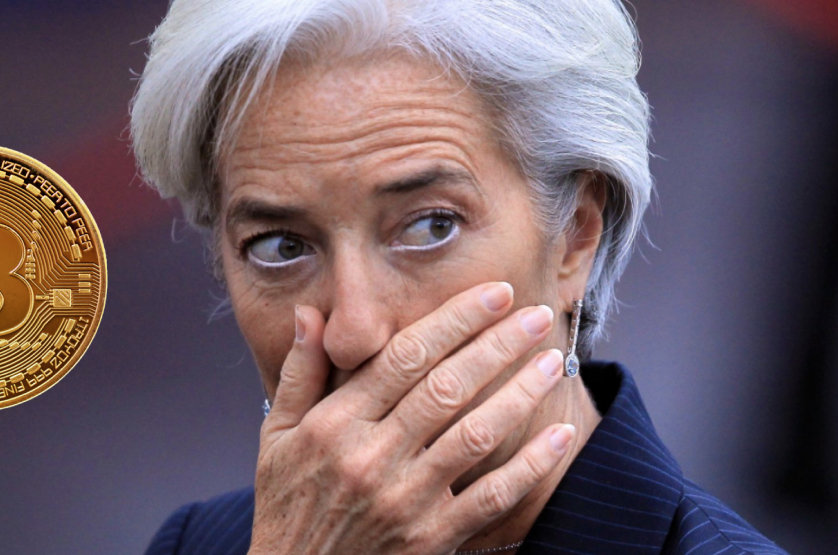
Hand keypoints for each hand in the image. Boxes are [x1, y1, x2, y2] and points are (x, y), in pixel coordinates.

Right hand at [249, 282, 574, 554]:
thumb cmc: (287, 505)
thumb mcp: (276, 436)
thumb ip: (300, 373)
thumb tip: (311, 312)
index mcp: (335, 424)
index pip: (403, 357)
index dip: (455, 320)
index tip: (494, 294)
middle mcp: (371, 457)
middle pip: (447, 386)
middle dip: (499, 344)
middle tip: (538, 316)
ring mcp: (404, 500)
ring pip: (476, 434)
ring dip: (521, 394)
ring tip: (551, 362)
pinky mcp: (432, 539)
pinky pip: (492, 497)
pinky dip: (531, 466)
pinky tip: (560, 435)